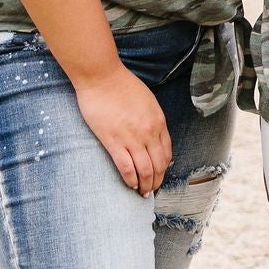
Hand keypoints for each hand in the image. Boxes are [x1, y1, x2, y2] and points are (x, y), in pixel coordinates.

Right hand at [73, 65, 171, 193]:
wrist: (102, 76)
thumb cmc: (121, 84)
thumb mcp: (147, 100)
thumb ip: (152, 119)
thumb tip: (152, 135)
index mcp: (158, 121)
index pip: (167, 152)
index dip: (164, 168)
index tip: (159, 174)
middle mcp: (149, 132)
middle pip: (158, 165)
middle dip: (157, 180)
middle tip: (152, 189)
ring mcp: (132, 138)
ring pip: (145, 170)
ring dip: (145, 185)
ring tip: (142, 193)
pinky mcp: (114, 141)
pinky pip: (126, 167)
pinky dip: (131, 179)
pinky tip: (131, 185)